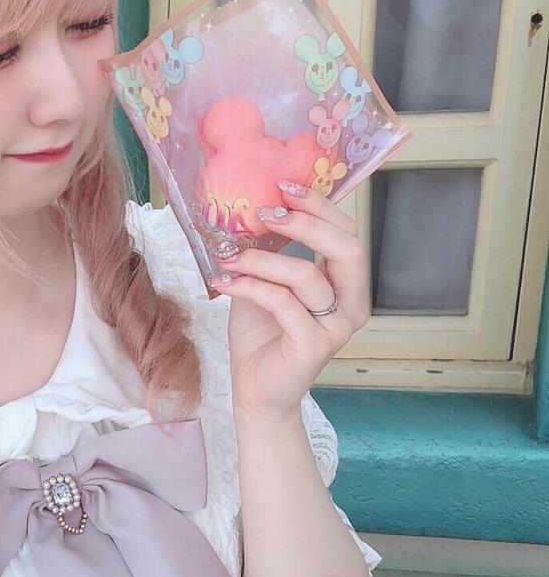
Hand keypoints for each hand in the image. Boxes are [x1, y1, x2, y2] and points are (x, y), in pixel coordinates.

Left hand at [212, 181, 369, 421]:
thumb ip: (273, 251)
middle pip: (348, 249)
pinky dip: (250, 286)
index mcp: (348, 286)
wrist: (254, 390)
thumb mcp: (267, 281)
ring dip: (261, 259)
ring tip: (227, 255)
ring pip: (306, 276)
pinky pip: (282, 303)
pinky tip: (224, 282)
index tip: (284, 186)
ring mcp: (336, 329)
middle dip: (306, 223)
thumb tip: (254, 206)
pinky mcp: (313, 347)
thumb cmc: (262, 334)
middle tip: (265, 213)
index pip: (348, 234)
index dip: (321, 206)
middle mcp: (352, 306)